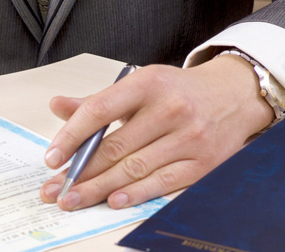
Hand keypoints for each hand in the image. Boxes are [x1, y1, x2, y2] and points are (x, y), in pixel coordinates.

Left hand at [40, 55, 273, 209]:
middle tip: (55, 189)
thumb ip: (97, 101)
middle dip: (79, 172)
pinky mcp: (204, 162)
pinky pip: (163, 182)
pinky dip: (135, 194)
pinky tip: (112, 200)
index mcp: (147, 83)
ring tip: (73, 199)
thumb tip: (57, 106)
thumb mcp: (138, 85)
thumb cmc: (176, 92)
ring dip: (99, 188)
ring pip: (134, 168)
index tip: (52, 157)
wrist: (232, 95)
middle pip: (115, 147)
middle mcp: (170, 108)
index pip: (100, 110)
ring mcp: (189, 137)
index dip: (71, 136)